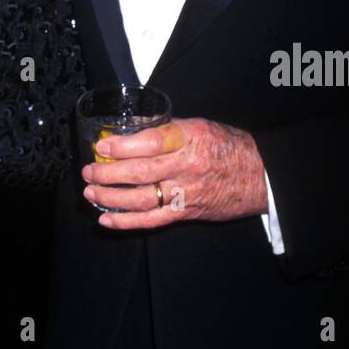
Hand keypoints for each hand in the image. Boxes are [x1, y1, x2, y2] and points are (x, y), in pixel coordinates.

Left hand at [81, 117, 269, 229]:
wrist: (260, 176)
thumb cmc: (228, 146)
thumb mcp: (199, 126)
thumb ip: (166, 129)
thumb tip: (130, 128)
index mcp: (190, 137)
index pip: (150, 141)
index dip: (122, 145)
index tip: (101, 146)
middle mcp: (187, 165)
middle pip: (141, 172)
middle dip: (108, 174)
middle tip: (88, 172)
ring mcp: (187, 192)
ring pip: (142, 199)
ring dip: (111, 198)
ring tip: (90, 194)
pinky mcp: (187, 213)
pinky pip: (152, 220)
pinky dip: (126, 222)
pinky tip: (106, 219)